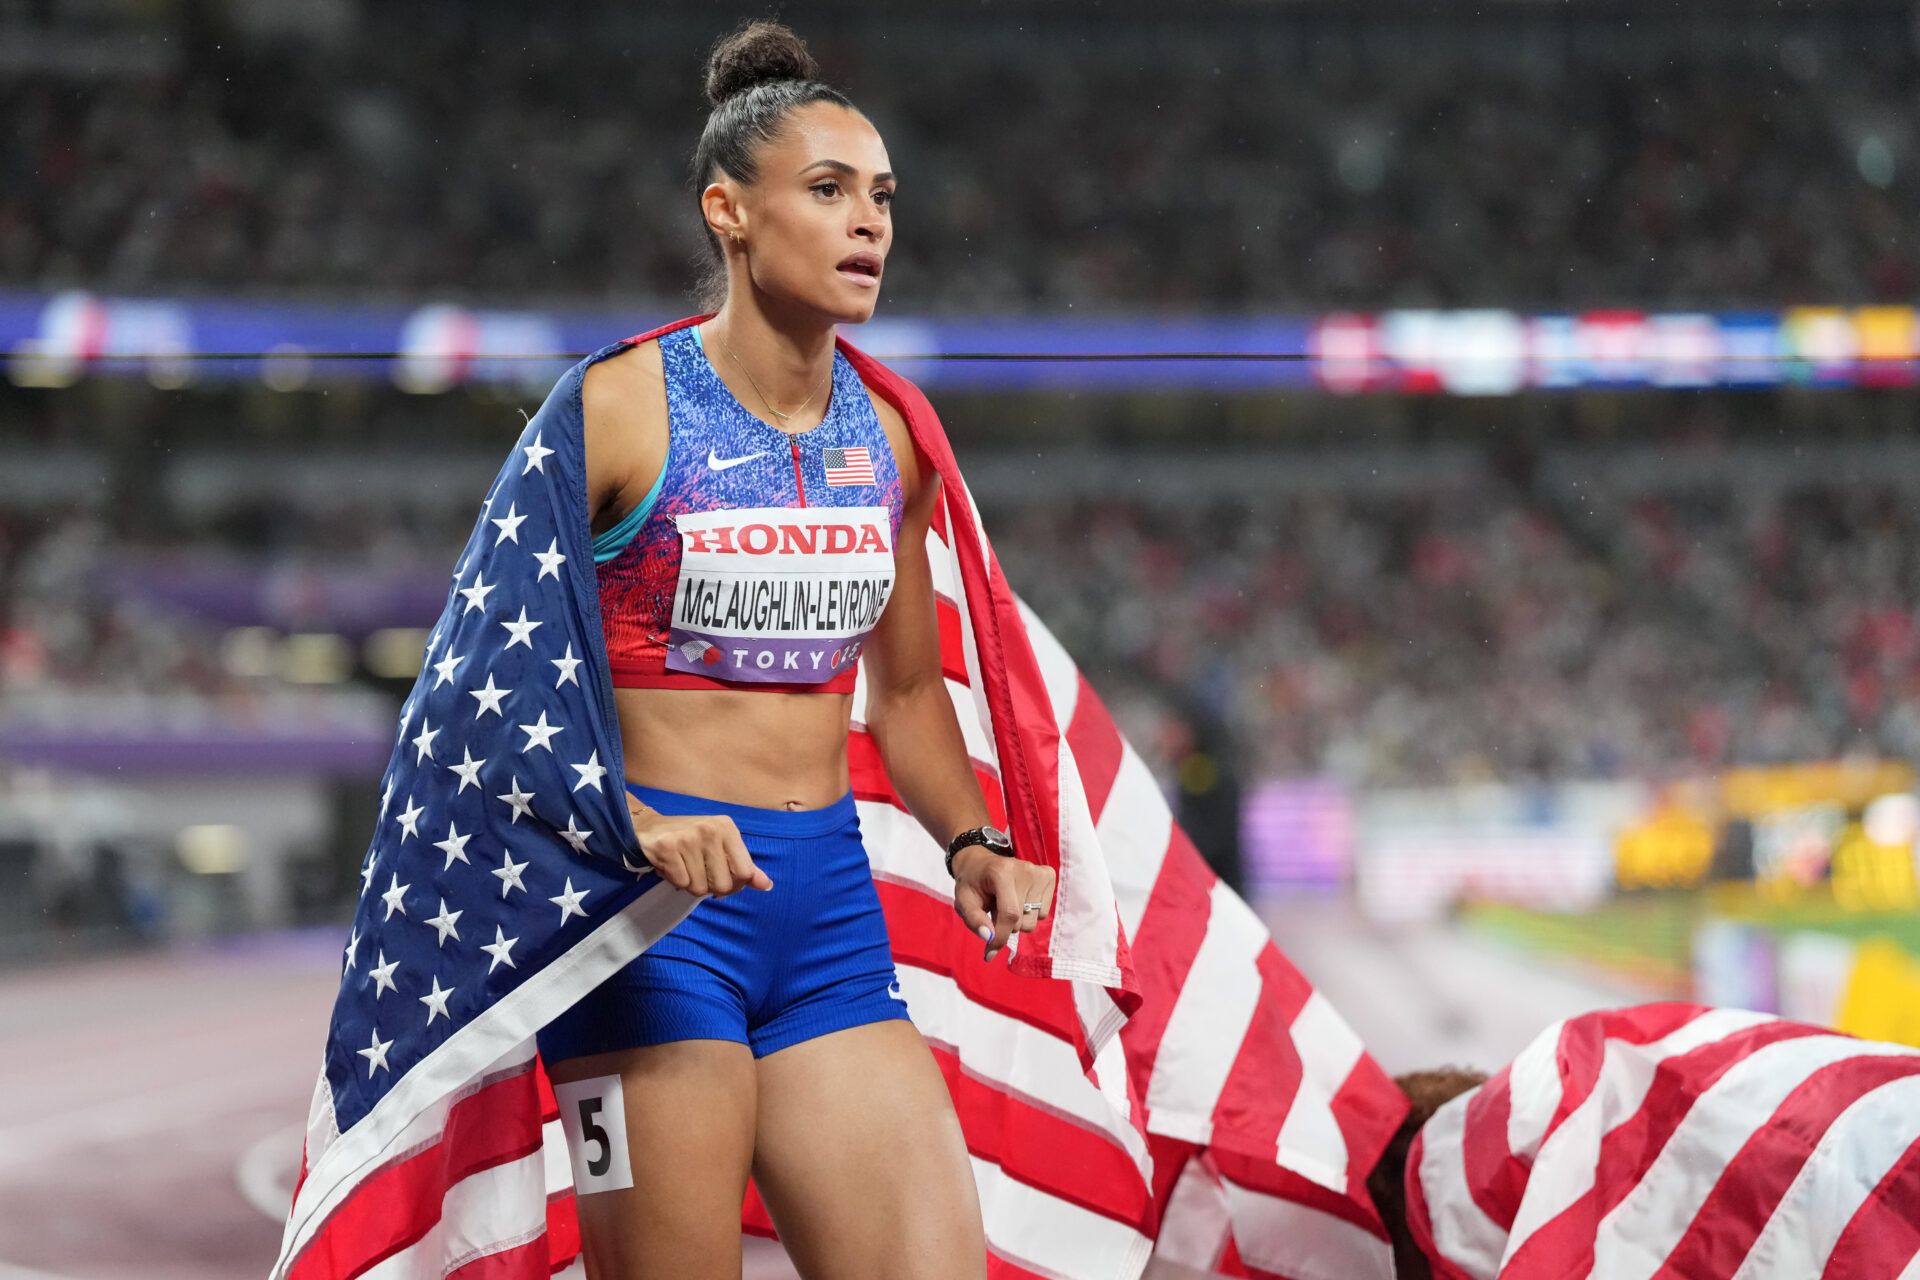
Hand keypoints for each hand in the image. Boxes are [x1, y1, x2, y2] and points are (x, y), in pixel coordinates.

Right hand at [625, 792, 772, 895]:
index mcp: (727, 828)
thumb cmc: (690, 840)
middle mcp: (710, 830)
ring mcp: (688, 838)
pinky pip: (681, 883)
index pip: (745, 873)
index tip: (721, 879)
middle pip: (723, 885)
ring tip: (683, 867)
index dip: (735, 885)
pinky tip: (671, 866)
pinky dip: (675, 880)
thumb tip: (767, 885)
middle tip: (698, 873)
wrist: (649, 828)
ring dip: (690, 884)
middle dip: (710, 887)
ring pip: (700, 888)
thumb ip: (744, 867)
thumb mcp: (721, 847)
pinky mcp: (667, 848)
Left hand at [951, 847, 1055, 962]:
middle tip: (994, 910)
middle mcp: (1024, 869)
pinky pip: (1043, 913)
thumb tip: (990, 938)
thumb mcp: (963, 902)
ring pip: (1034, 920)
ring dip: (1018, 921)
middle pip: (1021, 920)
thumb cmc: (972, 884)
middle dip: (1005, 926)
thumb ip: (974, 921)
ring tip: (1006, 904)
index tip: (990, 951)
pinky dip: (1030, 913)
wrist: (980, 862)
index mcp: (1001, 872)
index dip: (1000, 936)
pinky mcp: (1048, 876)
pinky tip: (1019, 900)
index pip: (1009, 913)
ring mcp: (1039, 872)